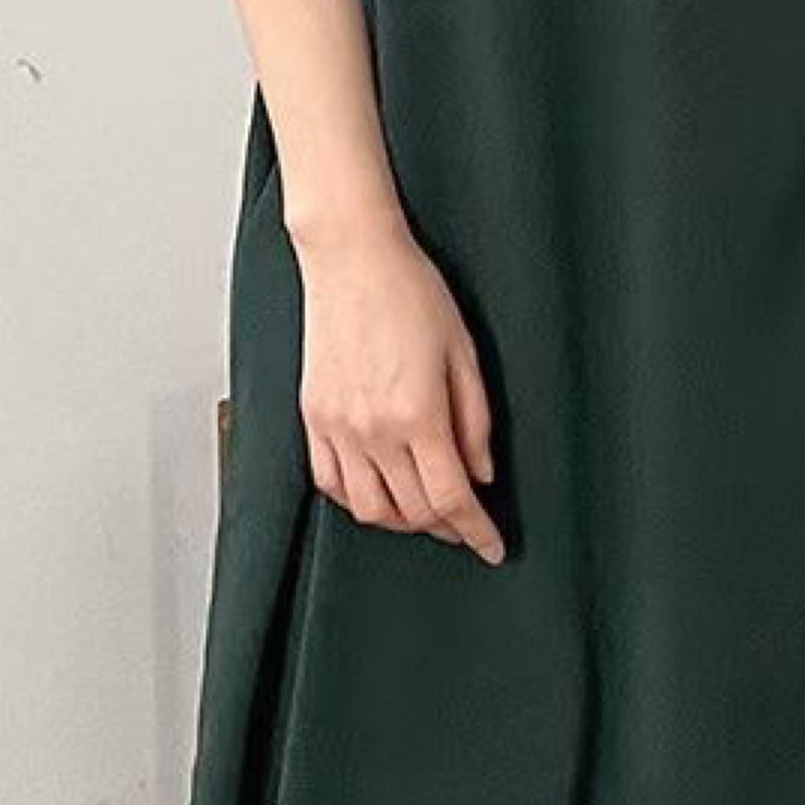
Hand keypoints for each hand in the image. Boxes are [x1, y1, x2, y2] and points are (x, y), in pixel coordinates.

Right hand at [293, 217, 504, 565]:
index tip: (492, 547)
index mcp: (418, 414)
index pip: (452, 499)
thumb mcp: (464, 353)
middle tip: (466, 524)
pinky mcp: (313, 417)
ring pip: (368, 509)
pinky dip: (357, 500)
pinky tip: (378, 490)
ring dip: (402, 521)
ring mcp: (337, 427)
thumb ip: (475, 420)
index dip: (476, 532)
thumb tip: (482, 473)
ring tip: (425, 509)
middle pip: (414, 511)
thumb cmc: (411, 292)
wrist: (352, 257)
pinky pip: (330, 483)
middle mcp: (373, 430)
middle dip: (446, 528)